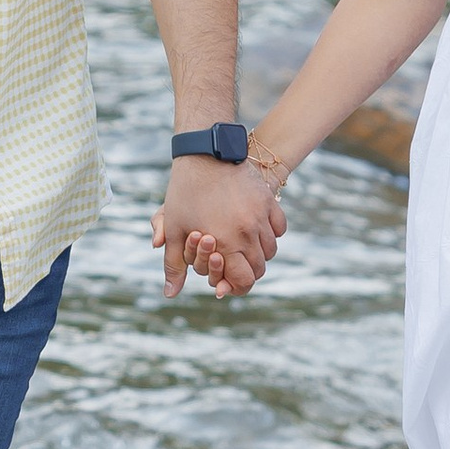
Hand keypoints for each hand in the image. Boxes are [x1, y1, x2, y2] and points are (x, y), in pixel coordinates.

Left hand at [152, 157, 285, 297]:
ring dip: (259, 253)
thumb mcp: (175, 229)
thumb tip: (170, 293)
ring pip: (270, 250)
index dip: (236, 286)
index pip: (244, 280)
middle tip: (234, 264)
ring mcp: (261, 216)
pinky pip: (279, 227)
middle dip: (246, 271)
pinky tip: (256, 229)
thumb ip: (173, 265)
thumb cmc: (184, 193)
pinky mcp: (268, 201)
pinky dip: (271, 233)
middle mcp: (248, 233)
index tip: (227, 282)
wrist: (204, 154)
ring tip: (243, 247)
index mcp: (226, 244)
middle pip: (259, 268)